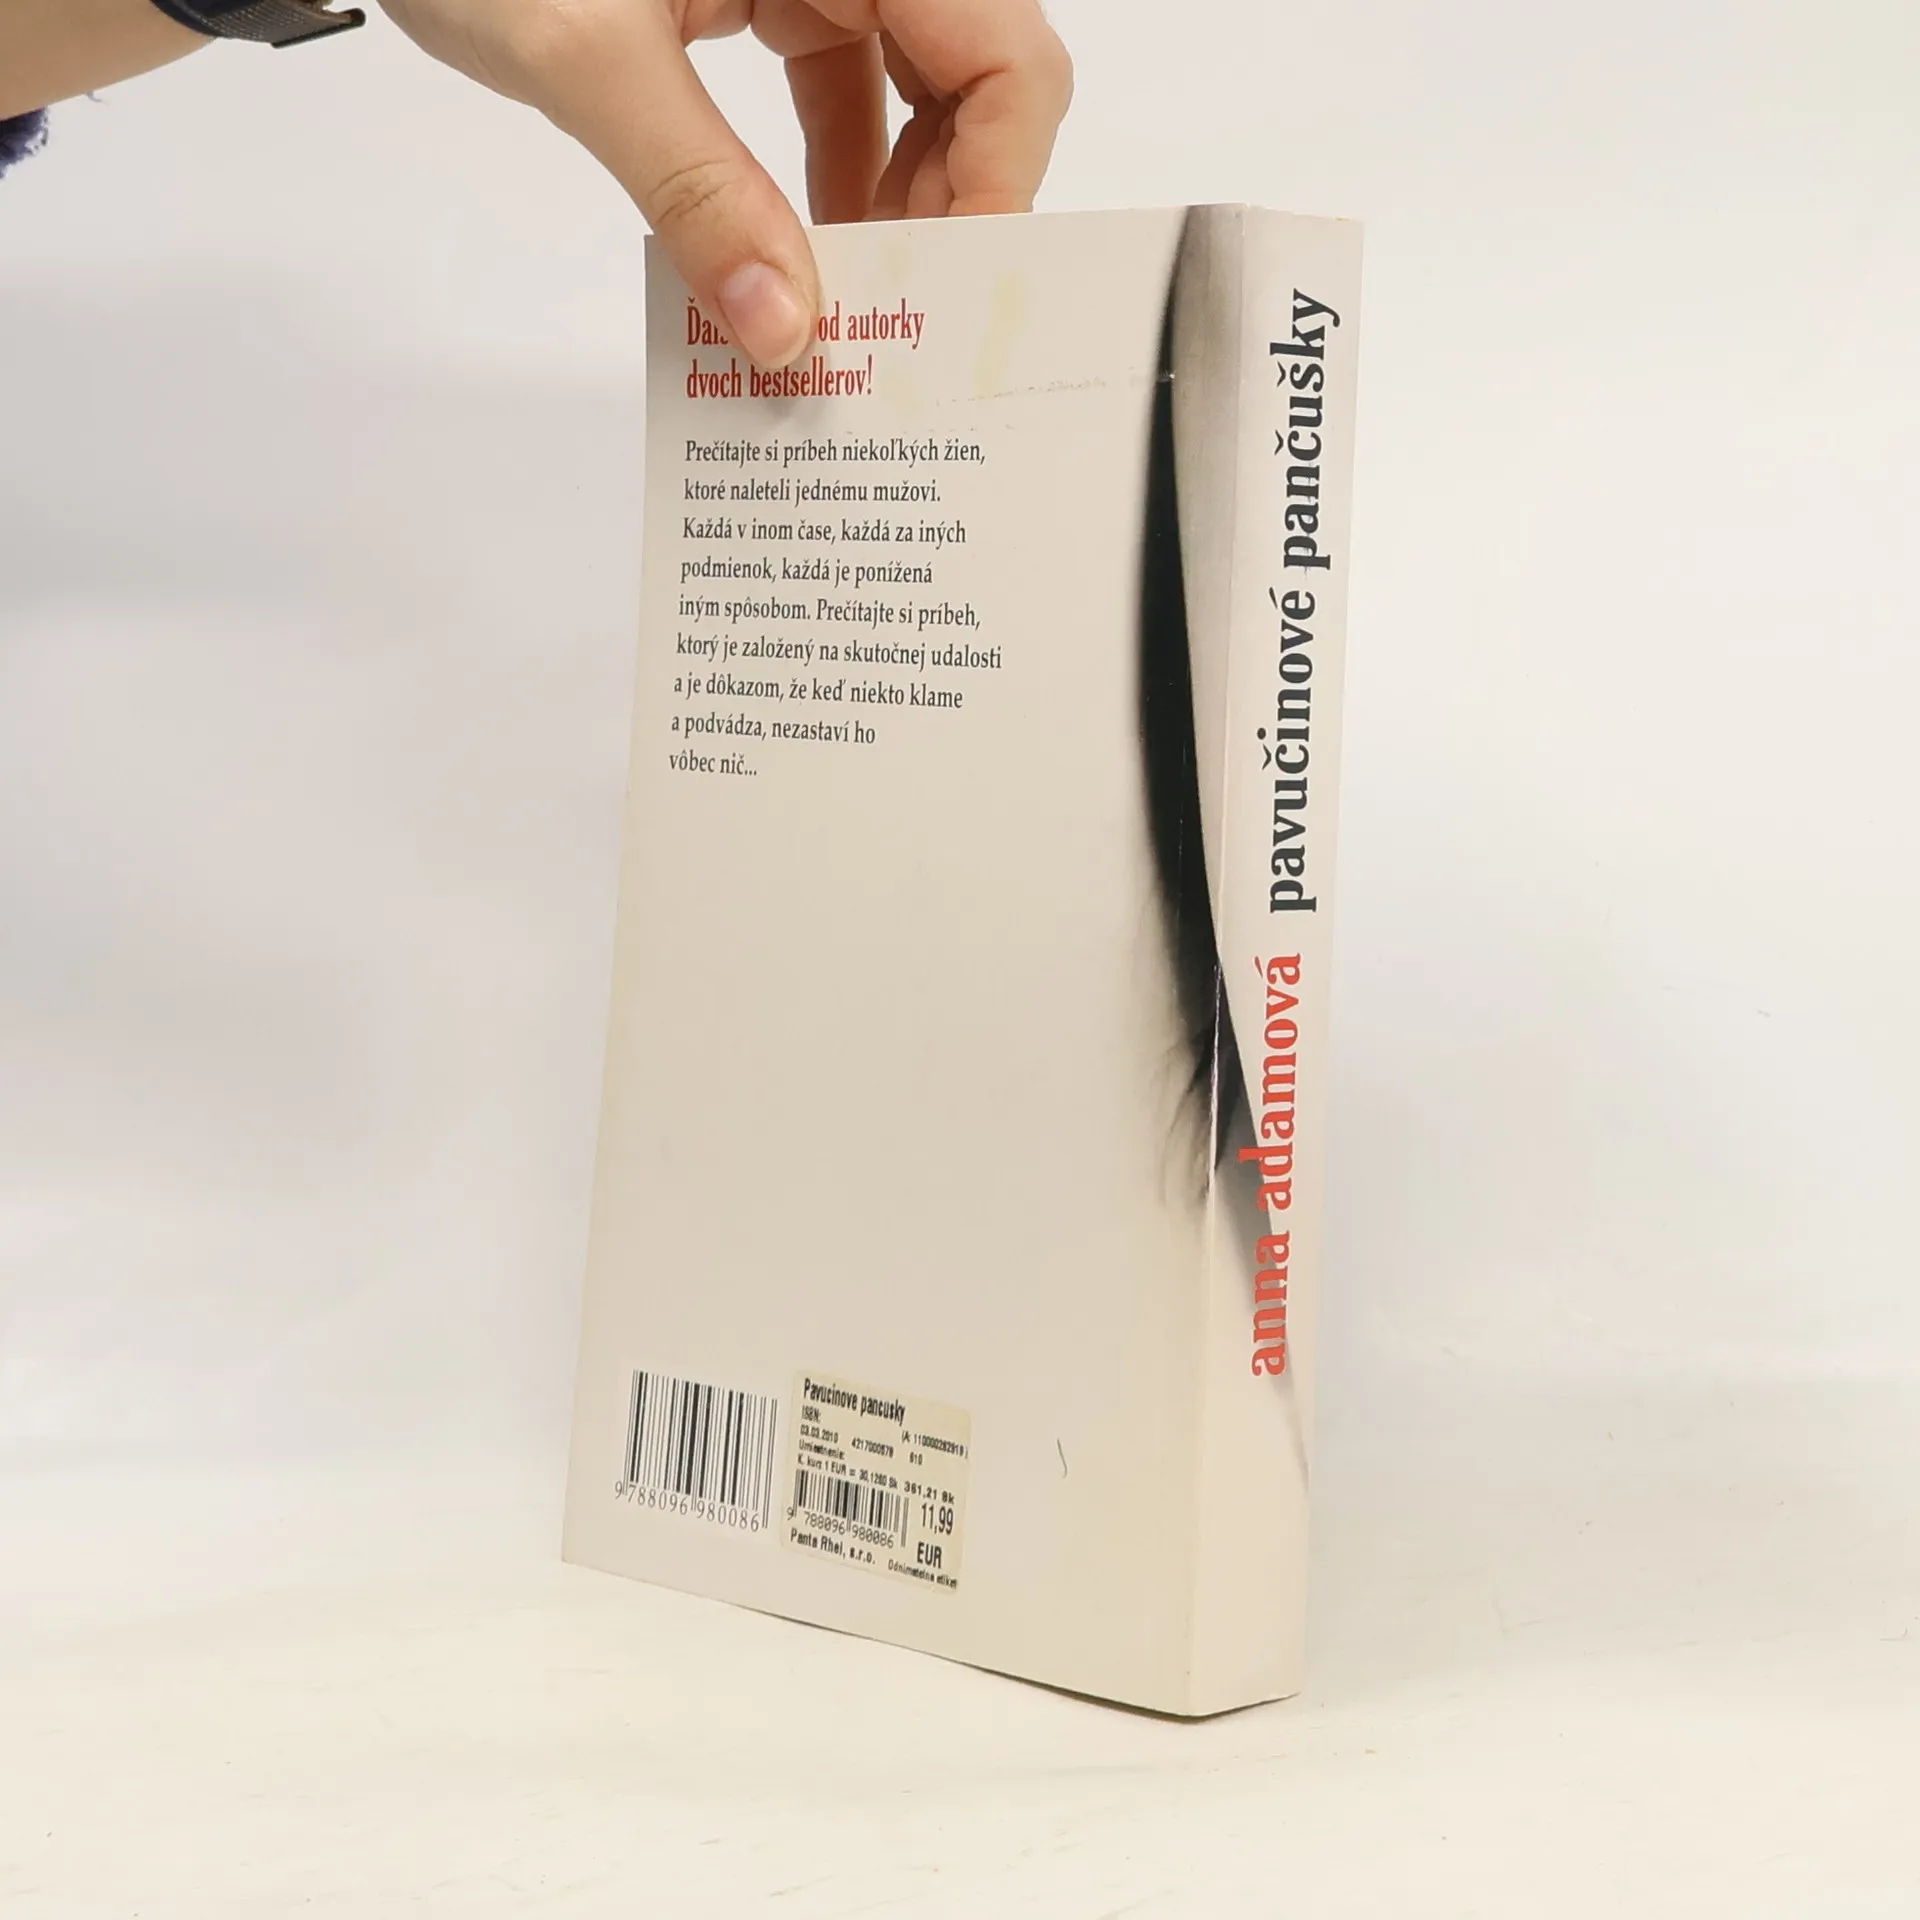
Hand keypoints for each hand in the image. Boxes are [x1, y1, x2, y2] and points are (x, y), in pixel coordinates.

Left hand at [377, 0, 1072, 366]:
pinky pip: (843, 90)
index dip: (1002, 177)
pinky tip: (793, 253)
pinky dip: (832, 178)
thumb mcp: (584, 54)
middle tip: (892, 316)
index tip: (946, 292)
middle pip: (978, 79)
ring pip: (919, 94)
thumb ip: (693, 192)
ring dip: (893, 206)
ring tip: (842, 301)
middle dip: (949, 206)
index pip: (1003, 53)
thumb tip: (781, 329)